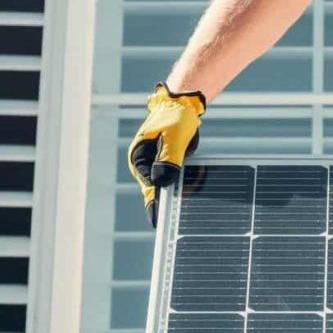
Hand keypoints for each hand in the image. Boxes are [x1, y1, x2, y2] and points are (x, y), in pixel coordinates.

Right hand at [127, 82, 206, 227]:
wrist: (184, 105)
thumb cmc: (176, 116)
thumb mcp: (173, 135)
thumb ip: (169, 157)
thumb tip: (162, 182)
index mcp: (139, 157)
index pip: (147, 185)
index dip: (154, 203)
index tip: (160, 220)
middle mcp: (146, 164)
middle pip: (155, 190)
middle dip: (164, 205)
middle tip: (172, 227)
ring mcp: (158, 165)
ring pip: (166, 187)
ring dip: (175, 197)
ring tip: (185, 217)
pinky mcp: (171, 164)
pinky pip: (176, 180)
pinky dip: (183, 187)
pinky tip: (193, 200)